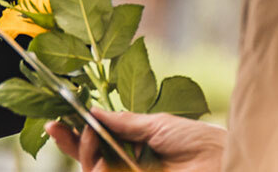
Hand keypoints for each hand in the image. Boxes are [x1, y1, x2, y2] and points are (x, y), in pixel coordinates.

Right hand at [48, 110, 225, 171]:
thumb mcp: (158, 123)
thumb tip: (94, 112)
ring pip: (93, 169)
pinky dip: (98, 167)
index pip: (97, 139)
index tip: (55, 122)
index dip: (75, 133)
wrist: (221, 161)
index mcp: (134, 144)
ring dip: (86, 153)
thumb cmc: (198, 141)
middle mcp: (129, 163)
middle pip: (89, 156)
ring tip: (91, 142)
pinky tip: (99, 161)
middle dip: (73, 142)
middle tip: (67, 129)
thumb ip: (124, 121)